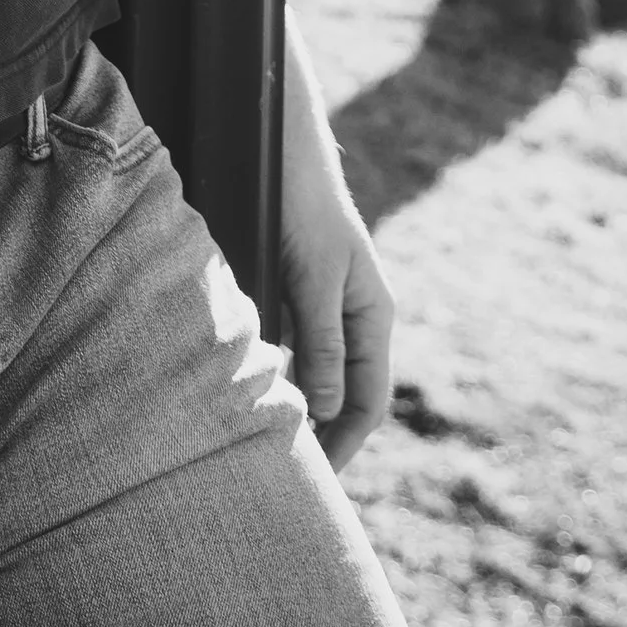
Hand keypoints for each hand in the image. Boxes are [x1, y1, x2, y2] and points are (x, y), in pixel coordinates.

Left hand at [278, 133, 393, 476]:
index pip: (369, 400)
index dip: (346, 441)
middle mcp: (356, 315)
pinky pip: (296, 346)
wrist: (282, 149)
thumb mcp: (315, 278)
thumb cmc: (303, 208)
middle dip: (325, 434)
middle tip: (290, 473)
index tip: (319, 478)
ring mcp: (328, 304)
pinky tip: (252, 387)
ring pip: (319, 372)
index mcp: (373, 315)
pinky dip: (283, 372)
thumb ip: (324, 341)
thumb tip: (331, 408)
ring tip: (267, 440)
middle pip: (347, 393)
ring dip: (301, 405)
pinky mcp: (299, 291)